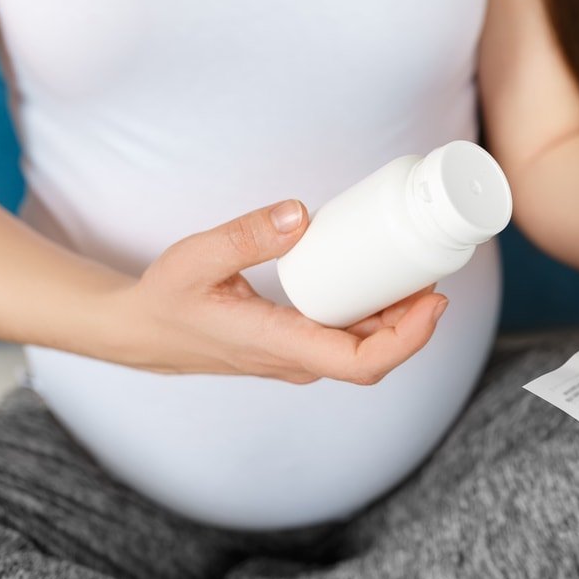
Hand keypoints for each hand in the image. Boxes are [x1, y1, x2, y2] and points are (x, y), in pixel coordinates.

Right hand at [101, 199, 448, 383]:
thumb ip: (246, 236)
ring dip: (399, 318)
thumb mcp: (195, 258)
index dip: (407, 339)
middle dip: (415, 321)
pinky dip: (376, 315)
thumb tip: (300, 215)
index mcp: (280, 346)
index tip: (433, 302)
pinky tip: (386, 282)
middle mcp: (297, 361)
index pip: (360, 363)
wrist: (143, 332)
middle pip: (375, 356)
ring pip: (364, 349)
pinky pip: (349, 339)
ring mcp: (299, 358)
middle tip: (435, 271)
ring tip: (418, 271)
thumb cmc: (167, 299)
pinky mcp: (298, 346)